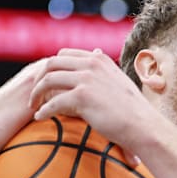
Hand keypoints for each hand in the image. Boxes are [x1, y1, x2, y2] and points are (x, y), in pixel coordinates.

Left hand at [29, 48, 157, 156]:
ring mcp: (86, 79)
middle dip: (39, 79)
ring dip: (36, 94)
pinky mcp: (81, 97)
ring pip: (48, 81)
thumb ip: (104, 68)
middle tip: (34, 95)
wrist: (143, 126)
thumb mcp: (119, 80)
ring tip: (34, 106)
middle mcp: (91, 64)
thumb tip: (96, 51)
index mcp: (99, 60)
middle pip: (52, 64)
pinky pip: (52, 102)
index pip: (65, 54)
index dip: (51, 68)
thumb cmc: (133, 109)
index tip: (46, 82)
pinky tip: (39, 118)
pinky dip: (43, 111)